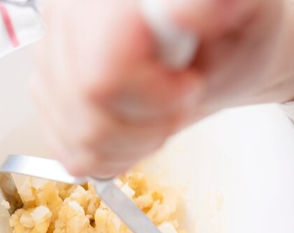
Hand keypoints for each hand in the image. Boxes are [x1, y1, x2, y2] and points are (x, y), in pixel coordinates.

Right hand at [32, 0, 293, 176]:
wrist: (213, 54)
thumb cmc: (228, 36)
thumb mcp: (242, 13)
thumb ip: (211, 8)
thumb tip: (183, 11)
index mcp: (102, 0)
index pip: (100, 76)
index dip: (149, 98)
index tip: (185, 87)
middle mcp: (66, 23)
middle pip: (85, 109)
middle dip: (142, 127)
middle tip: (175, 105)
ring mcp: (53, 65)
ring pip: (77, 137)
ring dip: (129, 144)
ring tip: (157, 118)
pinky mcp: (52, 99)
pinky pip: (70, 152)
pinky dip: (109, 156)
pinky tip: (132, 134)